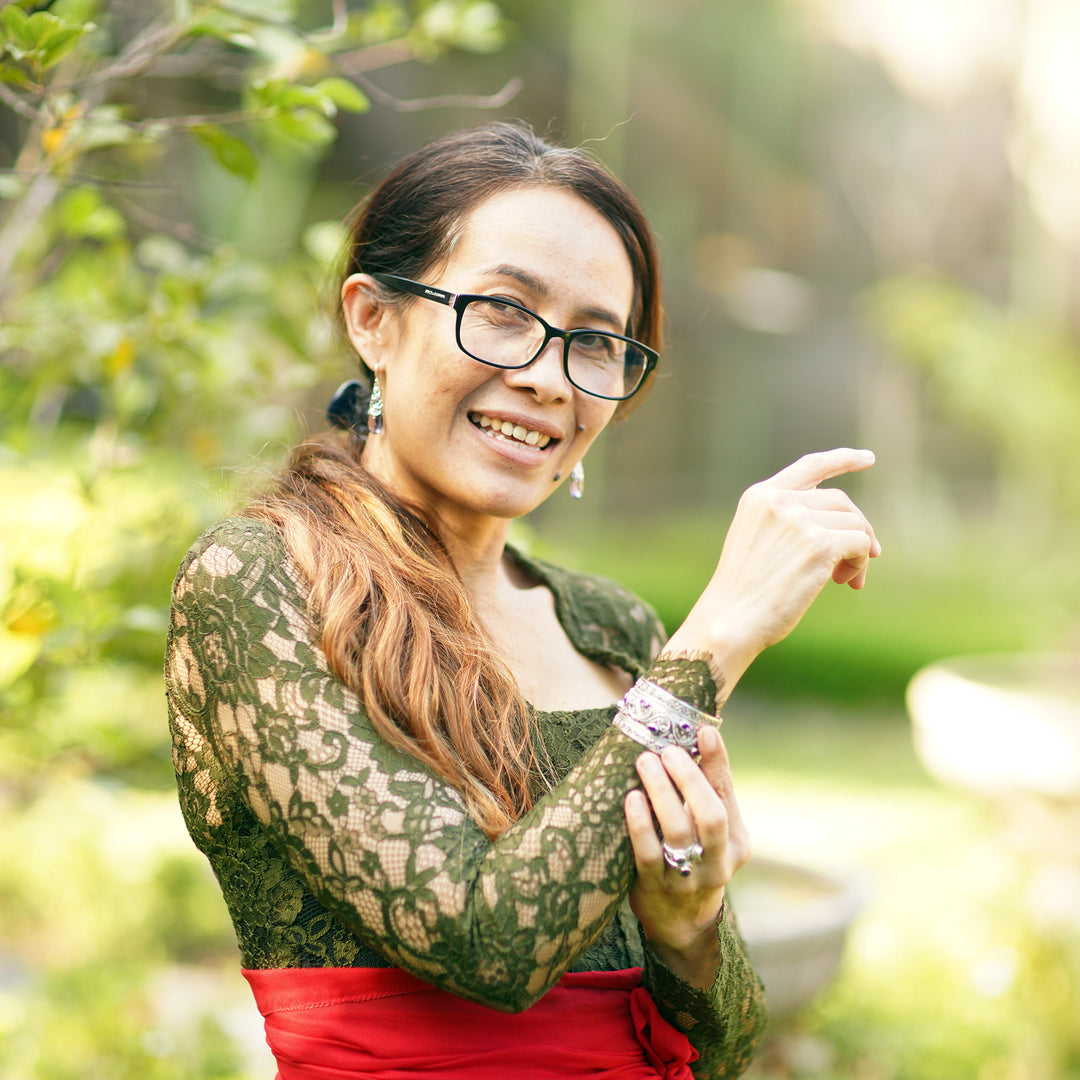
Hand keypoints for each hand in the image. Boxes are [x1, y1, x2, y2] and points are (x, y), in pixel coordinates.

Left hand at [624, 725, 748, 988]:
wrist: (680, 923)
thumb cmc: (693, 858)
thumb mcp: (709, 831)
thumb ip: (705, 791)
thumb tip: (696, 734)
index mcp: (736, 842)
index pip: (728, 796)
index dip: (718, 762)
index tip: (704, 731)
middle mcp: (718, 861)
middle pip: (711, 816)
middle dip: (689, 778)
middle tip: (667, 750)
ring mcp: (688, 878)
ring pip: (679, 832)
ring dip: (661, 793)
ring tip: (645, 762)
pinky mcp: (656, 888)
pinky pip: (648, 854)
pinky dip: (640, 824)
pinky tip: (631, 798)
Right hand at [665, 448, 879, 682]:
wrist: (730, 621)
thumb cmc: (744, 593)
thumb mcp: (756, 541)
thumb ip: (788, 523)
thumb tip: (848, 527)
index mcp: (759, 497)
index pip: (810, 466)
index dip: (842, 459)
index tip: (867, 458)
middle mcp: (779, 501)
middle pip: (840, 501)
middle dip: (856, 528)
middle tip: (862, 559)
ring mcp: (799, 520)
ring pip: (854, 523)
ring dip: (858, 552)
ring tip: (845, 580)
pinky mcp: (820, 544)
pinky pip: (860, 543)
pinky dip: (860, 563)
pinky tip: (847, 583)